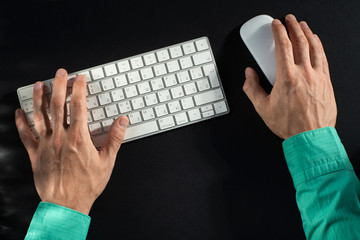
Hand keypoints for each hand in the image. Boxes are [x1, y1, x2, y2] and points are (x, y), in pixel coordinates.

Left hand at [15, 68, 128, 214]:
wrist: (66, 204)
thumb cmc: (86, 185)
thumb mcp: (107, 162)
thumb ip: (115, 139)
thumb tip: (122, 122)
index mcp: (78, 138)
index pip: (78, 106)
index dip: (79, 89)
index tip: (80, 80)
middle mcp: (60, 137)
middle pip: (57, 105)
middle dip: (59, 86)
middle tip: (60, 74)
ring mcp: (45, 145)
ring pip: (39, 116)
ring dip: (39, 98)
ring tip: (40, 85)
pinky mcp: (35, 154)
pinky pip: (25, 134)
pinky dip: (21, 122)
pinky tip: (19, 113)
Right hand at [243, 14, 336, 138]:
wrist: (310, 136)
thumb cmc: (289, 124)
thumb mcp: (262, 108)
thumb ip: (252, 89)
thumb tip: (249, 75)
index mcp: (286, 77)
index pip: (283, 46)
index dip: (278, 31)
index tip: (276, 25)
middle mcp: (304, 73)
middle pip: (300, 42)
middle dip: (293, 27)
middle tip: (289, 20)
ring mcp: (317, 76)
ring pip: (314, 47)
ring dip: (308, 33)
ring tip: (303, 26)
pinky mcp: (326, 82)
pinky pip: (323, 58)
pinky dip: (319, 46)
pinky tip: (316, 43)